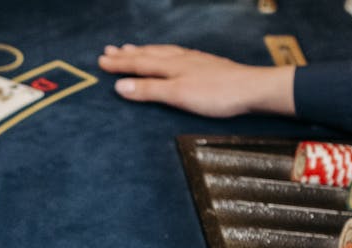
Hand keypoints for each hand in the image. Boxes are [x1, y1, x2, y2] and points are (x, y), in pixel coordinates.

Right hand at [97, 43, 294, 117]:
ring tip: (132, 49)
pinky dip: (163, 54)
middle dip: (127, 54)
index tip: (101, 61)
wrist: (251, 89)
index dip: (119, 64)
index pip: (138, 63)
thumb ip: (148, 90)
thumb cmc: (216, 94)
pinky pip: (175, 54)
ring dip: (144, 51)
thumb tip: (120, 86)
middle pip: (147, 55)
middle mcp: (179, 59)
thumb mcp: (177, 95)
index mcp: (170, 66)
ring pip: (161, 52)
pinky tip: (168, 55)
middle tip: (109, 51)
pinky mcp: (205, 65)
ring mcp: (193, 60)